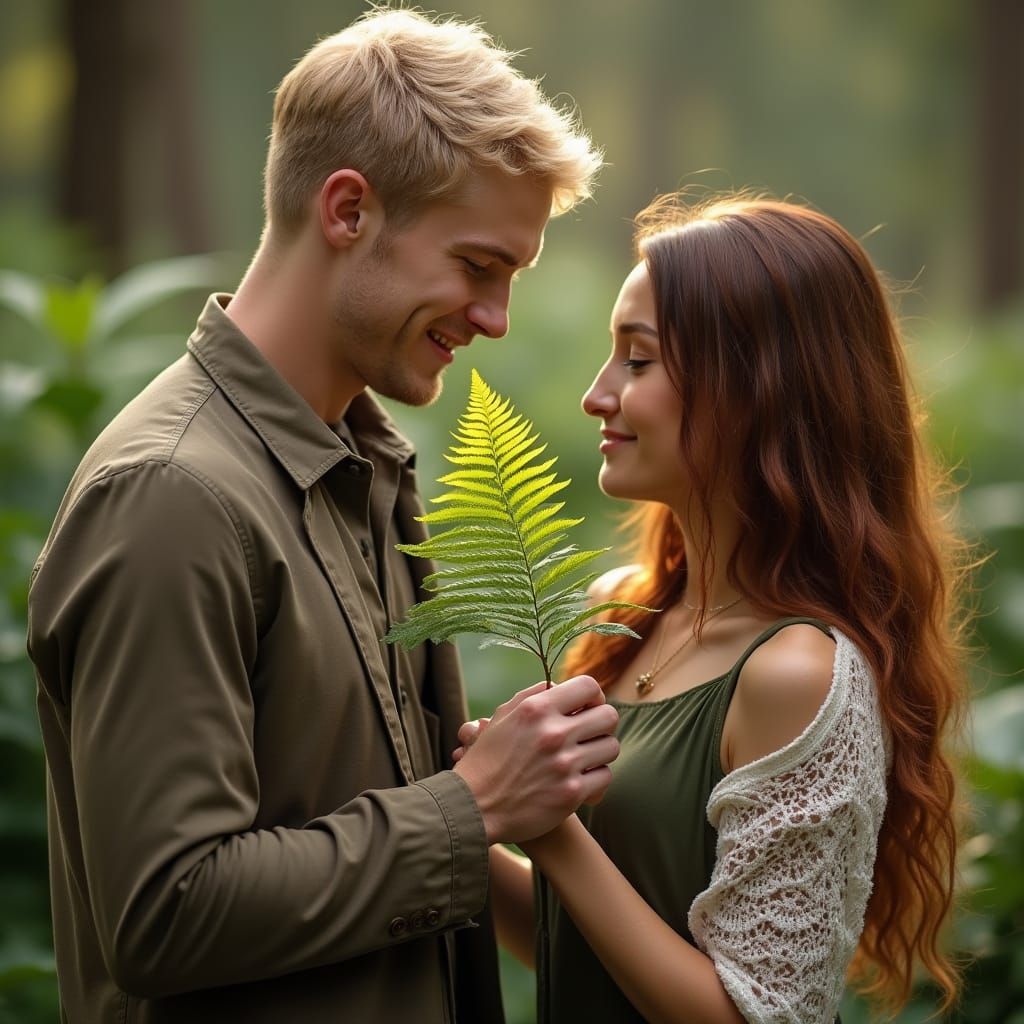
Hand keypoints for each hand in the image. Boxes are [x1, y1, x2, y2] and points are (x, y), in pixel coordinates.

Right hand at [453, 675, 618, 844]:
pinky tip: (581, 781)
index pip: (589, 686)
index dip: (594, 696)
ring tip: (584, 758)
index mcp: (537, 708)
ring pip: (611, 746)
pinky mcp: (571, 793)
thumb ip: (533, 696)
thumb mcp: (503, 717)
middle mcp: (553, 733)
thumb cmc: (486, 760)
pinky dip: (596, 780)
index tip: (587, 708)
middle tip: (588, 735)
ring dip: (600, 752)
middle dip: (601, 724)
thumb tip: (560, 686)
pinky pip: (605, 777)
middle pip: (608, 716)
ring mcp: (564, 764)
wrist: (473, 807)